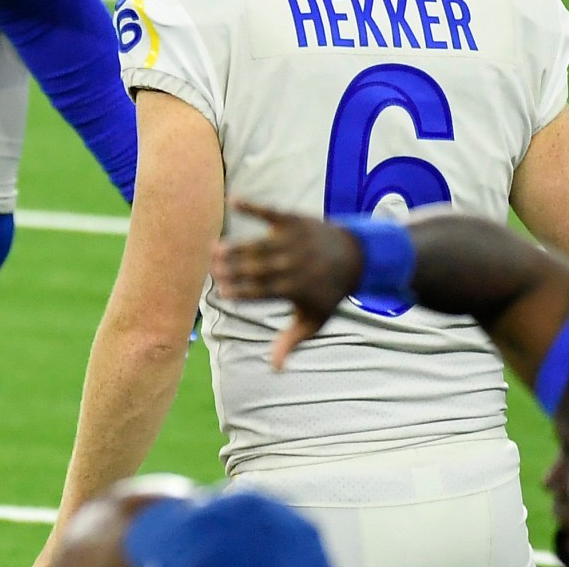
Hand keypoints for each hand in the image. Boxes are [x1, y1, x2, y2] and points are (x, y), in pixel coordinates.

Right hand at [214, 200, 360, 367]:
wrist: (356, 257)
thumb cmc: (329, 293)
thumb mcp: (315, 320)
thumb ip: (292, 341)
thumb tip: (275, 368)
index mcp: (296, 289)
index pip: (264, 292)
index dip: (243, 292)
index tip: (223, 293)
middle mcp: (295, 264)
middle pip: (258, 268)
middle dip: (234, 269)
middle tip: (212, 270)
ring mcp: (294, 240)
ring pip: (259, 244)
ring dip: (236, 246)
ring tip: (214, 249)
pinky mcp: (295, 220)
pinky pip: (270, 212)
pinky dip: (251, 206)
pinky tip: (232, 201)